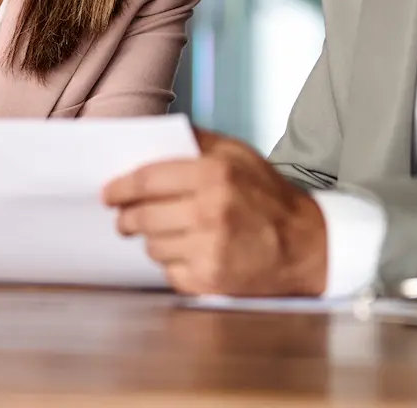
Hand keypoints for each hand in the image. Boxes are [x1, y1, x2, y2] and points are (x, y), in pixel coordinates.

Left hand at [103, 128, 327, 296]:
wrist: (307, 246)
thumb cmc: (270, 197)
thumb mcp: (239, 154)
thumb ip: (197, 141)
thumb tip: (153, 136)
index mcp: (214, 174)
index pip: (147, 180)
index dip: (121, 187)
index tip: (109, 192)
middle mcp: (209, 212)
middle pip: (142, 216)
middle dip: (127, 217)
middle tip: (124, 217)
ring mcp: (209, 249)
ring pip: (151, 245)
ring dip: (152, 239)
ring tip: (168, 232)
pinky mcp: (210, 280)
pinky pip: (168, 271)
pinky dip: (172, 263)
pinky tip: (189, 253)